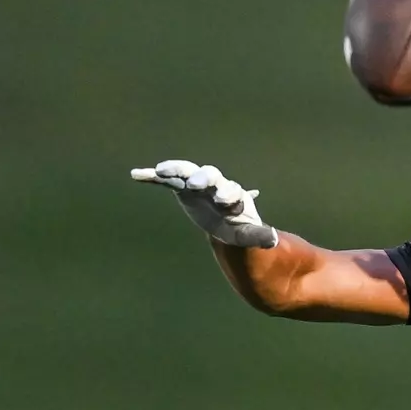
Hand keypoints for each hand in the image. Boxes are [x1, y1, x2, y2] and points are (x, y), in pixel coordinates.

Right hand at [131, 160, 278, 248]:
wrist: (224, 222)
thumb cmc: (237, 227)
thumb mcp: (246, 235)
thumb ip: (258, 236)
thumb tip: (274, 240)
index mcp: (233, 194)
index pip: (232, 190)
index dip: (228, 195)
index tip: (225, 204)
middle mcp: (215, 184)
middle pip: (211, 175)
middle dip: (204, 178)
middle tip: (197, 184)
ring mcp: (197, 183)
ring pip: (187, 171)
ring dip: (175, 169)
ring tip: (161, 170)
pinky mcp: (180, 187)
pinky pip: (166, 179)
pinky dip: (152, 176)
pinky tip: (136, 175)